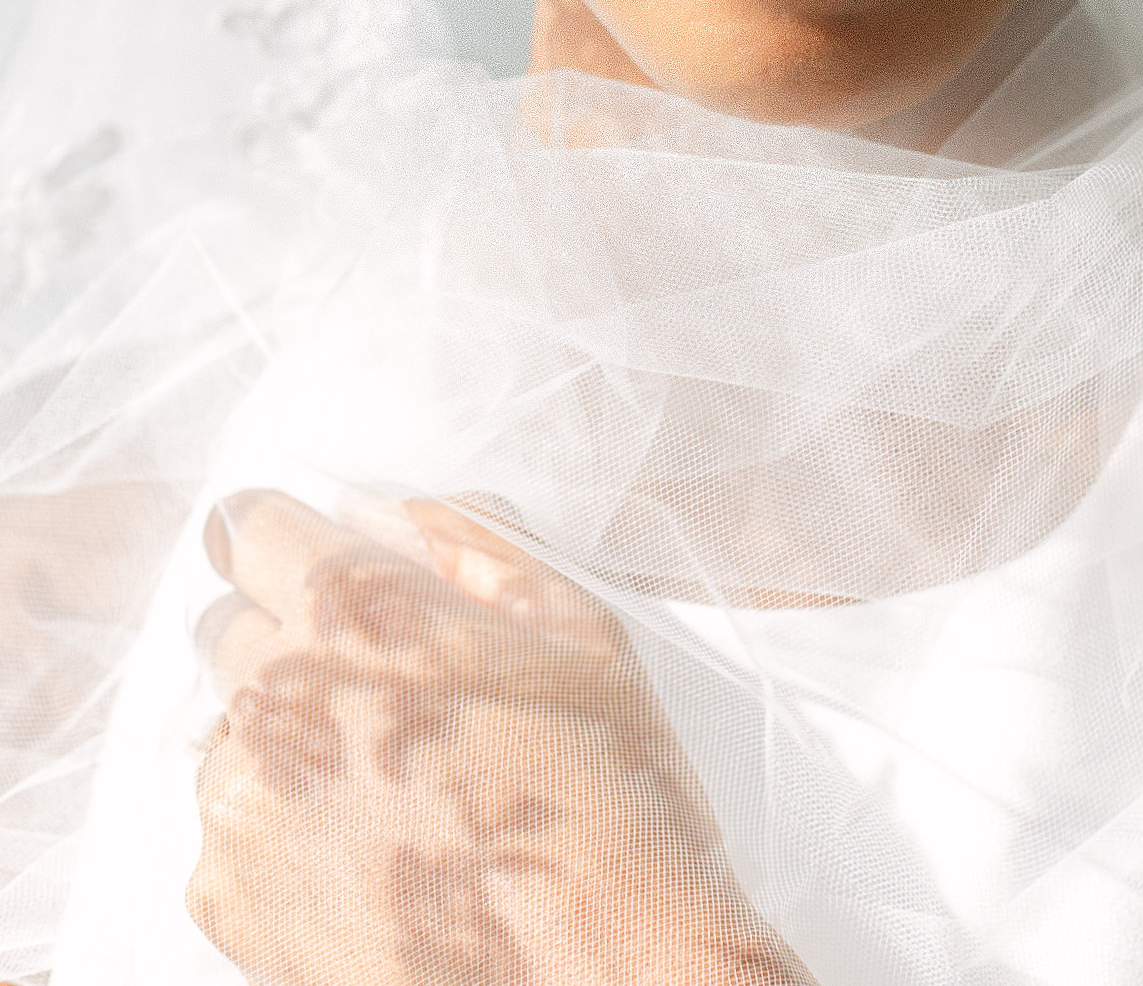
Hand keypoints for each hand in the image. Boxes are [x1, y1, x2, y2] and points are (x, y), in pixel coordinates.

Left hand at [187, 491, 811, 985]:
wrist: (604, 978)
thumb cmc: (607, 803)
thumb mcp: (582, 631)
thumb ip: (481, 545)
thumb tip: (408, 513)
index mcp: (360, 607)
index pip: (248, 527)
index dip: (276, 538)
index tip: (299, 561)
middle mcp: (281, 692)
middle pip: (228, 627)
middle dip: (287, 640)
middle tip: (378, 692)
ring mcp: (244, 798)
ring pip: (227, 731)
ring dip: (284, 741)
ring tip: (388, 789)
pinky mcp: (228, 894)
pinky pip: (226, 831)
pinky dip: (278, 834)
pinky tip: (371, 853)